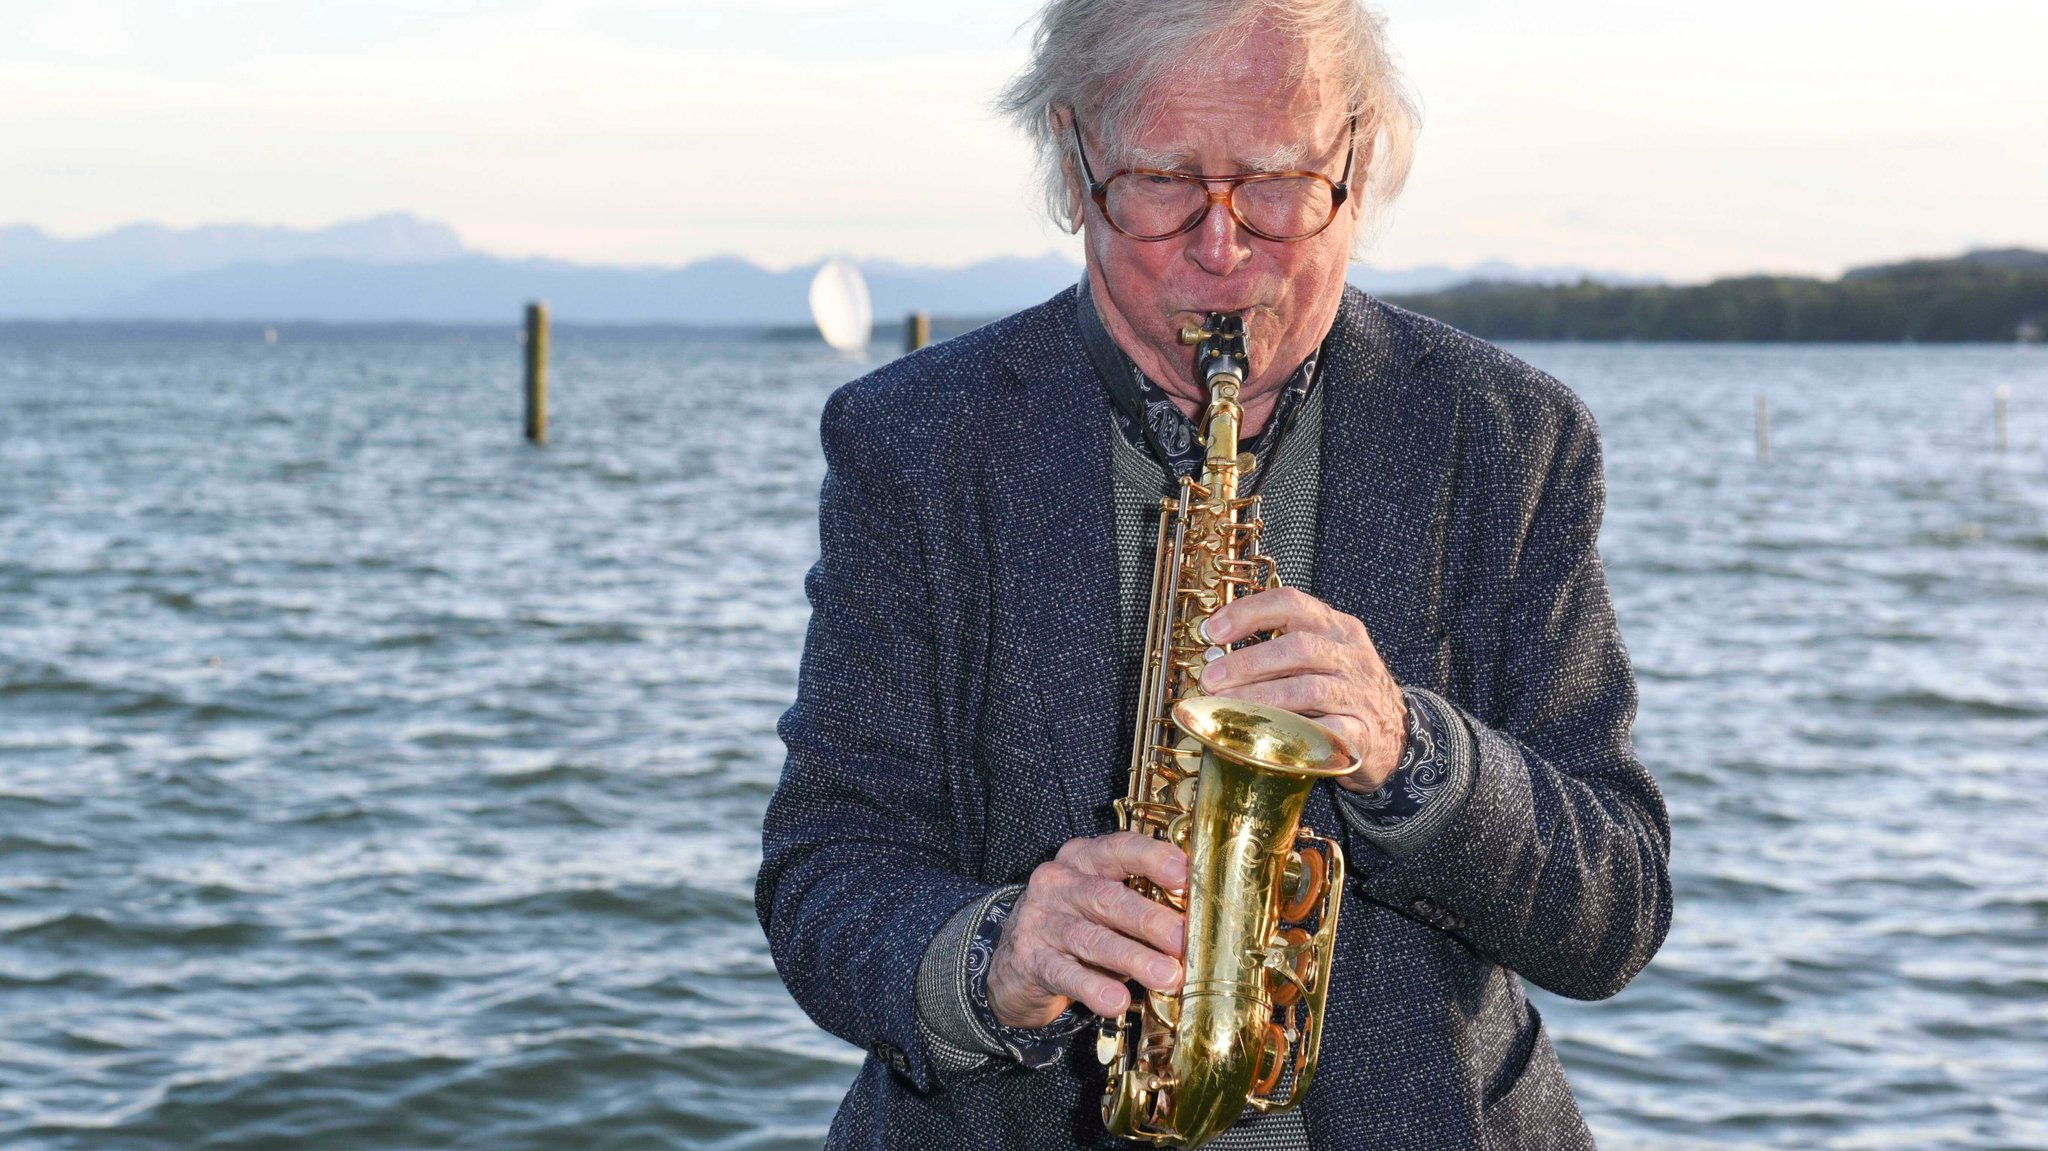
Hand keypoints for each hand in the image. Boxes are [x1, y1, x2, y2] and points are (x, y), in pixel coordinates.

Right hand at [987, 831, 1188, 1028]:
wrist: (1013, 963)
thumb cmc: (1075, 927)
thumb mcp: (1102, 906)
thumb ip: (1139, 905)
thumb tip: (1194, 924)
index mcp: (1082, 859)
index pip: (1118, 849)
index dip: (1152, 858)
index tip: (1183, 874)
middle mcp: (1058, 883)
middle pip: (1107, 897)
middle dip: (1149, 919)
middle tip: (1182, 939)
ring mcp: (1040, 921)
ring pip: (1090, 938)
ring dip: (1132, 958)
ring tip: (1166, 976)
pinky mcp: (1029, 959)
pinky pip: (1066, 974)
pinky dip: (1094, 988)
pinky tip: (1116, 1002)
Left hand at [1198, 587, 1406, 792]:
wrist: (1397, 734)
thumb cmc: (1344, 691)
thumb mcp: (1322, 657)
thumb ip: (1279, 649)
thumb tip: (1216, 657)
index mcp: (1337, 628)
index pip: (1292, 603)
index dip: (1248, 612)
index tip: (1213, 631)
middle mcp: (1351, 655)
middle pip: (1297, 647)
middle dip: (1248, 662)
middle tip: (1211, 678)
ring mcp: (1359, 694)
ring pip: (1308, 690)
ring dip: (1260, 697)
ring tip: (1226, 706)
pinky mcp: (1362, 733)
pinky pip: (1326, 732)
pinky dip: (1294, 734)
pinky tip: (1264, 739)